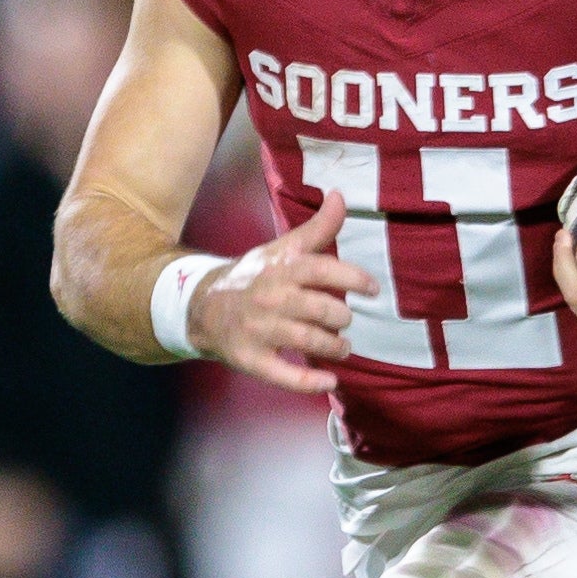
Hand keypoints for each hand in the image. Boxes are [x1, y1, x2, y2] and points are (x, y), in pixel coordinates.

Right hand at [192, 187, 377, 395]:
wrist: (203, 307)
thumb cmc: (253, 277)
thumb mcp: (281, 249)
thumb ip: (316, 229)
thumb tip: (340, 195)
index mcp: (281, 269)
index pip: (323, 270)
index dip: (353, 279)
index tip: (373, 289)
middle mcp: (271, 298)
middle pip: (321, 309)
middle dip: (341, 317)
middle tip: (344, 320)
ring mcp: (259, 330)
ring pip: (307, 340)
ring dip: (334, 347)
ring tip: (343, 348)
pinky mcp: (251, 358)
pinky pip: (283, 375)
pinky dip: (309, 381)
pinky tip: (330, 382)